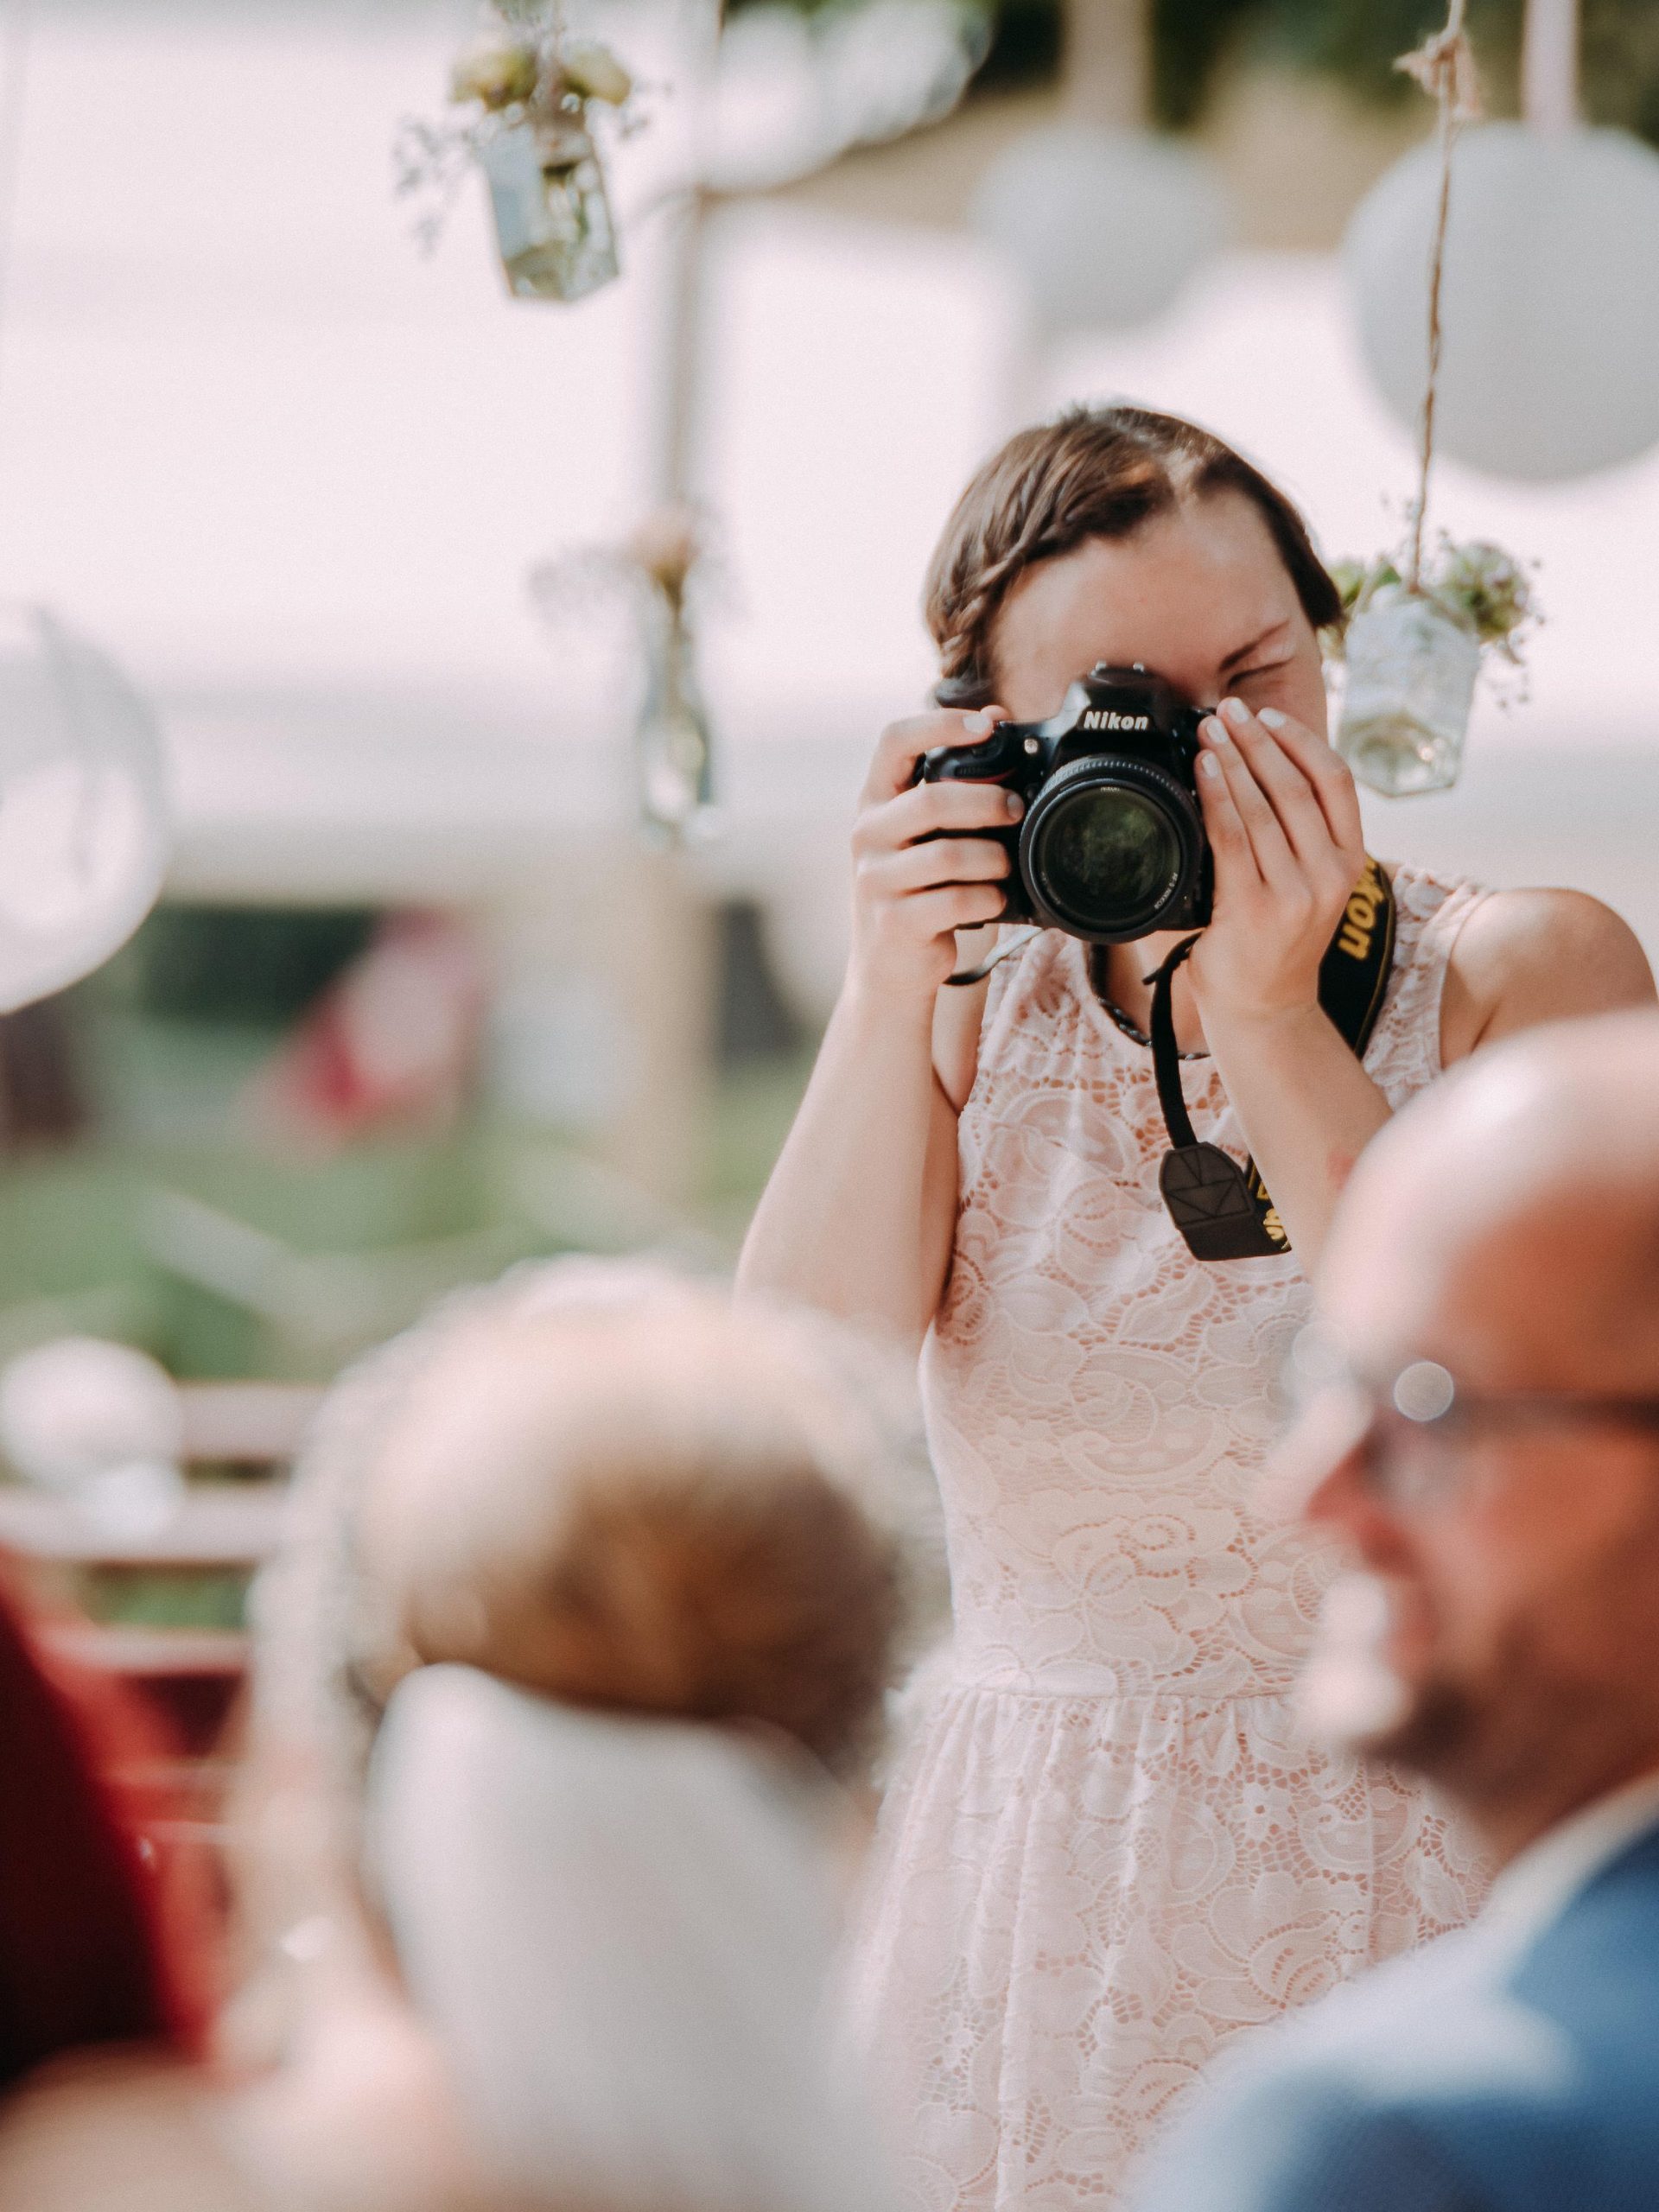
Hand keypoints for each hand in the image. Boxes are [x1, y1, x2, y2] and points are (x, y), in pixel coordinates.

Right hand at [848, 707, 1024, 1003]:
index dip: (941, 724)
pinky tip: (993, 899)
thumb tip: (998, 716)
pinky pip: (954, 900)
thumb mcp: (923, 834)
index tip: (987, 725)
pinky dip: (987, 897)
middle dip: (987, 802)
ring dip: (992, 858)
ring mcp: (875, 880)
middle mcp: (866, 835)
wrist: (888, 969)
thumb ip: (952, 783)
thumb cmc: (917, 890)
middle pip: (931, 800)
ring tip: (1005, 865)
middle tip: (1016, 809)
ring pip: (948, 855)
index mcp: (874, 802)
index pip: (894, 741)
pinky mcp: (894, 922)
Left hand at [1186, 695, 1367, 1024]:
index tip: (1267, 717)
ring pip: (1261, 807)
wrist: (1265, 1009)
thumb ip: (1295, 837)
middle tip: (1224, 710)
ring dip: (1230, 761)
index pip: (1336, 782)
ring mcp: (1296, 894)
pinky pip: (1233, 838)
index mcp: (1350, 861)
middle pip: (1295, 786)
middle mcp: (1331, 874)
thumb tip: (1254, 769)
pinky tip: (1201, 772)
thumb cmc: (1275, 941)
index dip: (1301, 741)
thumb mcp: (1306, 885)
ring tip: (1207, 733)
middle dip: (1255, 740)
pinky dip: (1215, 797)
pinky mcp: (1257, 910)